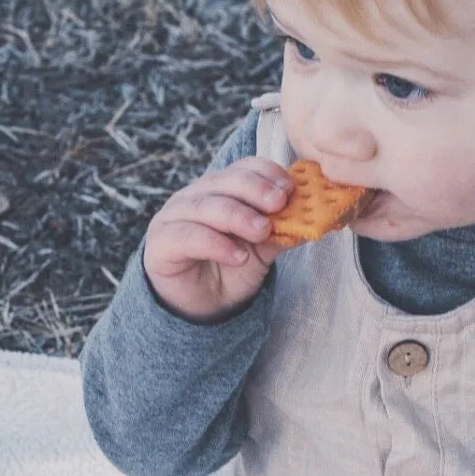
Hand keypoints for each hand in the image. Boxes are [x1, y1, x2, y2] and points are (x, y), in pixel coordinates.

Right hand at [141, 156, 294, 321]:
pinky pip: (187, 237)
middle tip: (278, 204)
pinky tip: (238, 256)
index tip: (289, 187)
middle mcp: (196, 197)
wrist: (203, 306)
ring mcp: (174, 217)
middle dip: (254, 190)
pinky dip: (215, 244)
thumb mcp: (263, 250)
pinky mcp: (160, 243)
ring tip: (262, 231)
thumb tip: (314, 220)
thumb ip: (281, 233)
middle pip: (223, 182)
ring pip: (204, 206)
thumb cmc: (232, 270)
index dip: (265, 173)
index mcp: (221, 190)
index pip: (242, 169)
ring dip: (237, 216)